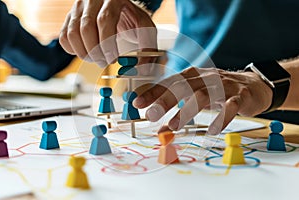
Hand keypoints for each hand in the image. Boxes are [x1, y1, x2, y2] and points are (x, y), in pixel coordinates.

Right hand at [59, 0, 156, 72]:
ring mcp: (78, 7)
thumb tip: (143, 68)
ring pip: (72, 33)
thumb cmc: (131, 18)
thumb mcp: (144, 27)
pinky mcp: (70, 17)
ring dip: (84, 53)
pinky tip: (86, 52)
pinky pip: (64, 36)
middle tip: (105, 63)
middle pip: (86, 27)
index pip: (105, 19)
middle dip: (95, 51)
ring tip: (96, 59)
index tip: (113, 59)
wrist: (119, 8)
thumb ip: (147, 46)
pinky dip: (72, 50)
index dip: (107, 43)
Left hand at [133, 67, 272, 133]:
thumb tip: (160, 129)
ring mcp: (224, 86)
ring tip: (174, 126)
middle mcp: (206, 78)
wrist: (254, 85)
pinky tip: (212, 130)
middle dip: (165, 99)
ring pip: (204, 95)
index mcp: (193, 75)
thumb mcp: (197, 97)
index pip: (170, 82)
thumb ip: (179, 109)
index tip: (137, 103)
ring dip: (187, 110)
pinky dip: (221, 117)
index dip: (153, 92)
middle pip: (183, 86)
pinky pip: (230, 106)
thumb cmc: (219, 91)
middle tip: (151, 115)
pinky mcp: (241, 96)